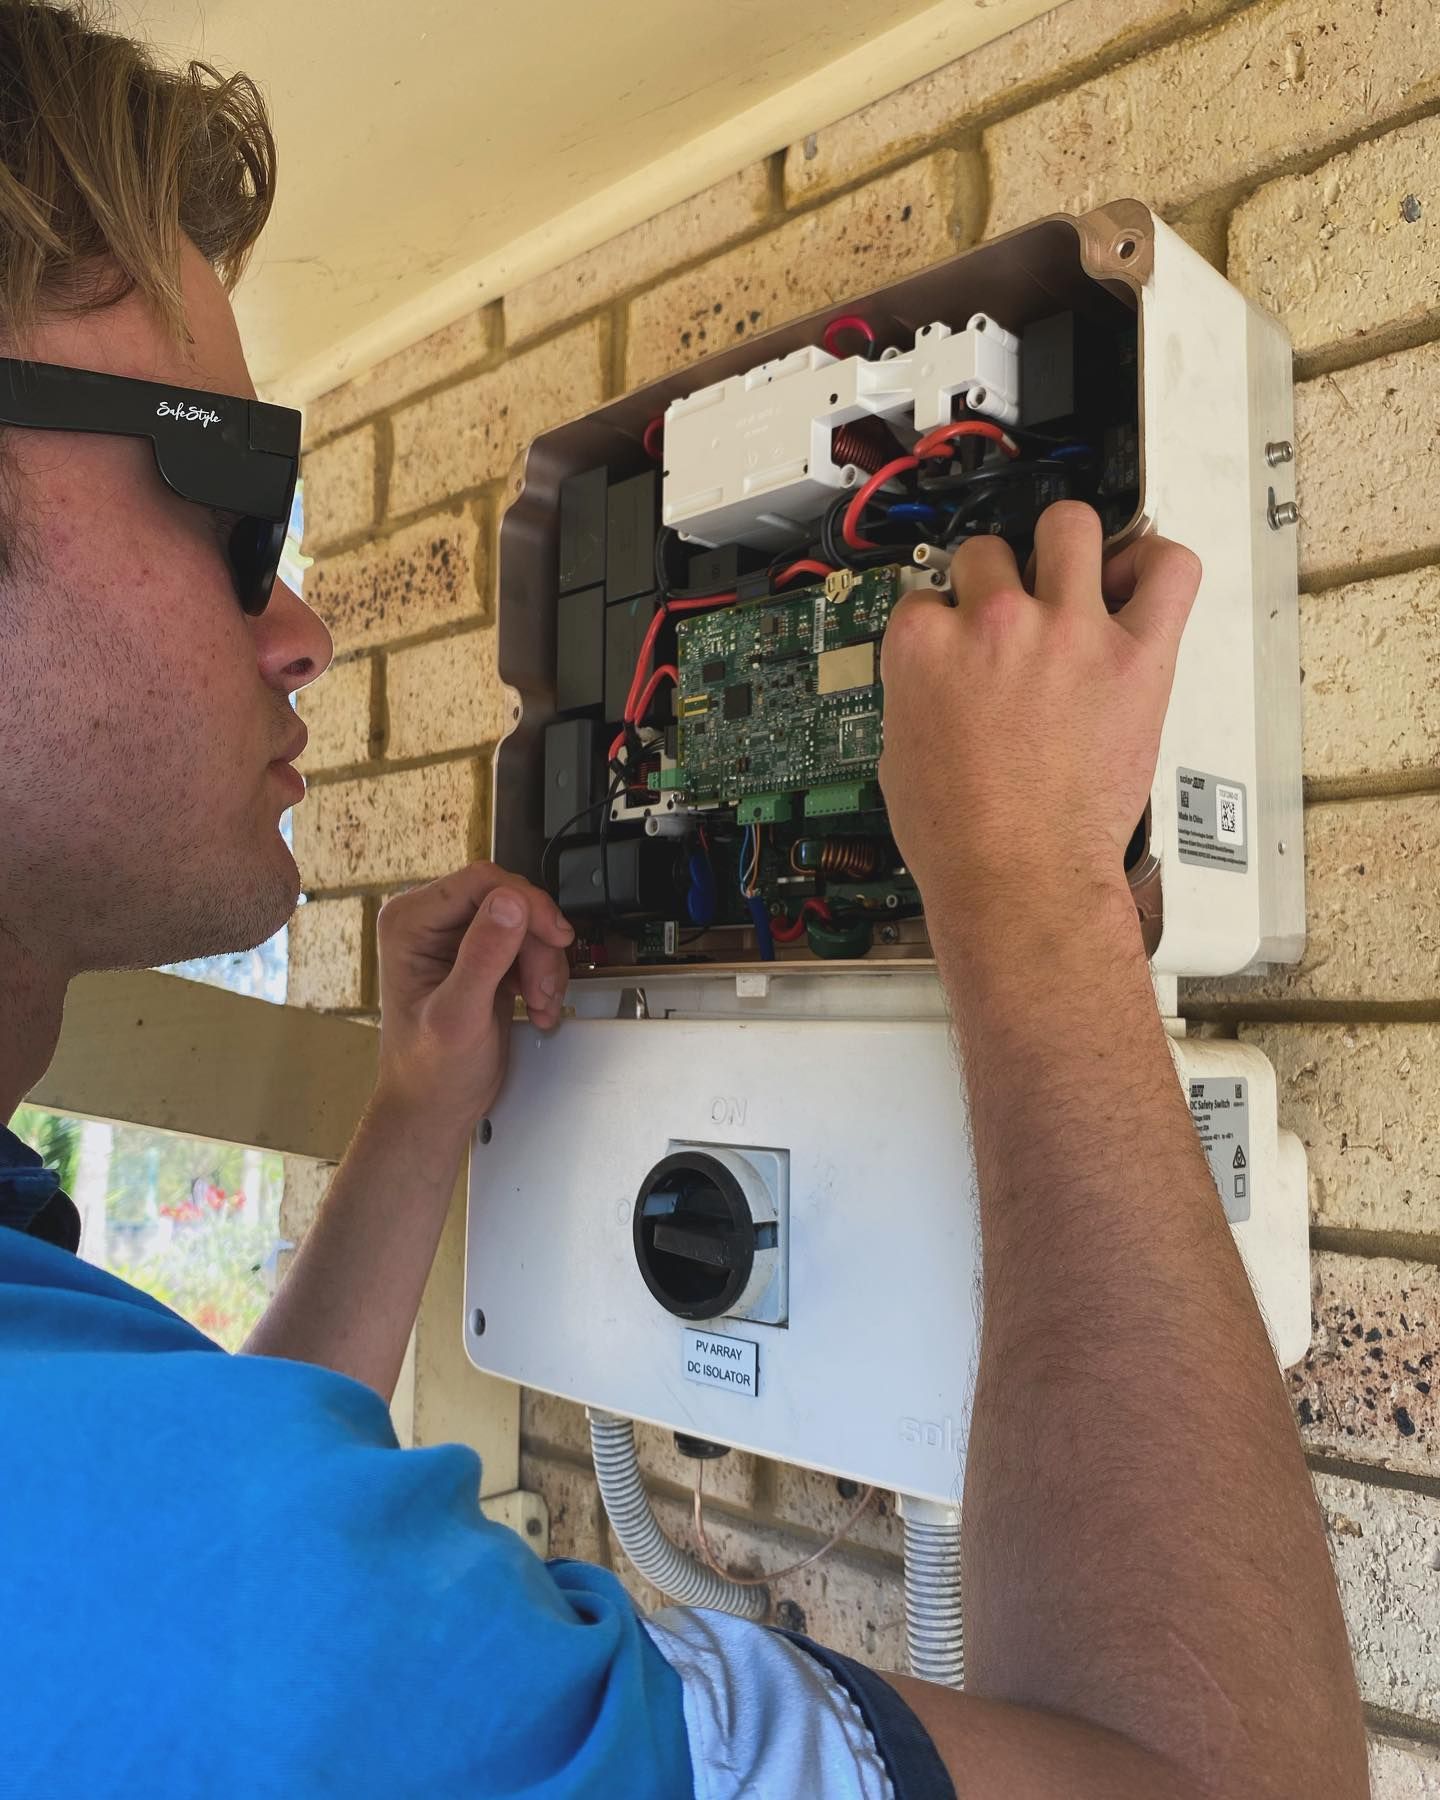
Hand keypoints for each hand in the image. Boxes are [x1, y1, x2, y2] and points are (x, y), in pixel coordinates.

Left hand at [373, 862, 573, 1138]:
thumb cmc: (430, 1071)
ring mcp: (458, 938)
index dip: (527, 904)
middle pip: (510, 901)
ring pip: (526, 923)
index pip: (482, 881)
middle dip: (537, 946)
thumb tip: (509, 904)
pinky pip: (529, 944)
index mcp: (410, 923)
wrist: (435, 1106)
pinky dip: (543, 975)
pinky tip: (537, 1005)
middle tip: (542, 987)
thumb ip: (483, 957)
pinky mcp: (482, 955)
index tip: (554, 935)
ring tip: (540, 1003)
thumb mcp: (458, 1015)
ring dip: (544, 964)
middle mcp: (430, 922)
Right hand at [879, 502, 1200, 919]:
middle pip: (993, 551)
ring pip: (1072, 527)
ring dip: (1069, 550)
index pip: (930, 592)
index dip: (948, 618)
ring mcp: (1067, 631)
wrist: (1017, 880)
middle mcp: (994, 623)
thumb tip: (941, 669)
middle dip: (1000, 581)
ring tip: (1077, 584)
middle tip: (1016, 618)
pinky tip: (1138, 586)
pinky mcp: (1135, 655)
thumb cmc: (961, 838)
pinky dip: (1156, 563)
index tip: (965, 639)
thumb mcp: (901, 752)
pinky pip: (1168, 567)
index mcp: (925, 645)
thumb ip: (920, 689)